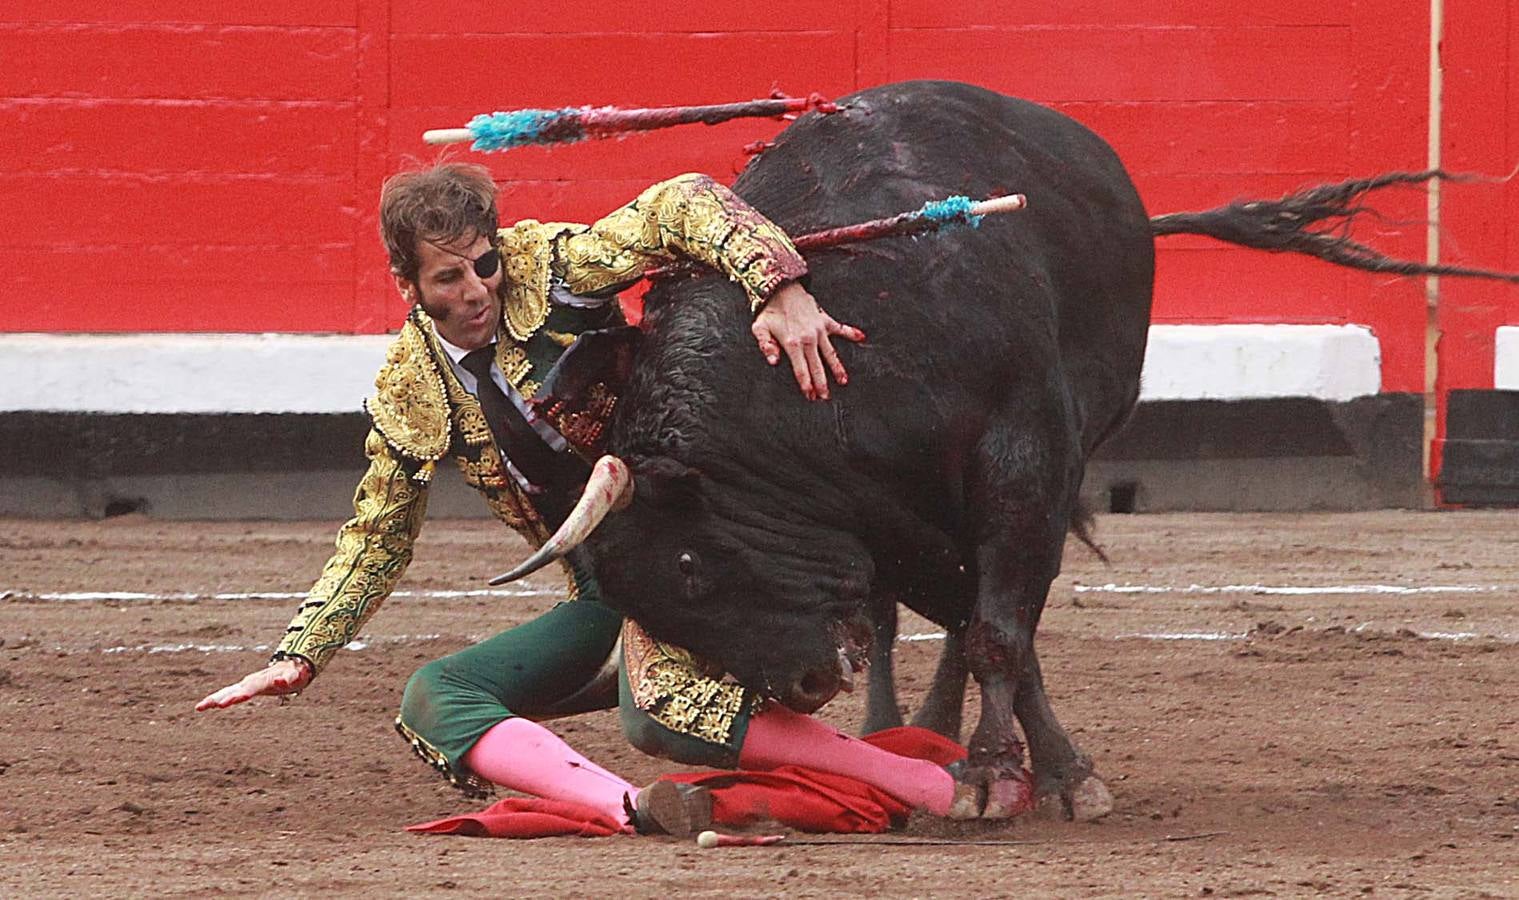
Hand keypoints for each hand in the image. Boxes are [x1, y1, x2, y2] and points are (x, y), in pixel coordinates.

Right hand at [195, 658, 311, 710]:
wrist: (291, 666)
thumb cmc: (295, 673)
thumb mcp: (296, 675)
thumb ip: (290, 678)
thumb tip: (282, 682)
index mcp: (263, 679)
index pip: (251, 688)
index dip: (241, 695)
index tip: (229, 702)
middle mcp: (251, 681)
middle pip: (235, 690)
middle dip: (224, 698)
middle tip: (213, 706)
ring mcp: (246, 684)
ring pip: (227, 691)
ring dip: (215, 699)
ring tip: (201, 707)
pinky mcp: (243, 687)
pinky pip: (226, 693)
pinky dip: (214, 699)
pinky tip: (202, 706)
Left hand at [751, 281, 865, 400]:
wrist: (781, 288)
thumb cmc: (769, 311)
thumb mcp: (760, 328)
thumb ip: (765, 346)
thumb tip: (773, 362)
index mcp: (792, 343)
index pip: (801, 369)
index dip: (805, 384)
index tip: (810, 396)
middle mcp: (808, 339)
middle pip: (817, 366)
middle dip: (821, 383)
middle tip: (825, 397)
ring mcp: (818, 330)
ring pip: (830, 353)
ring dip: (837, 368)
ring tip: (843, 381)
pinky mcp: (824, 321)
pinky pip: (840, 328)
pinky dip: (851, 332)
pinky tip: (861, 337)